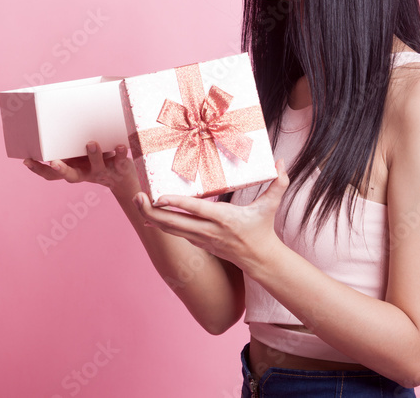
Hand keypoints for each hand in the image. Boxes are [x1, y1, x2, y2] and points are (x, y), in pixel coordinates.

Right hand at [22, 142, 141, 199]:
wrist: (124, 177)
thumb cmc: (97, 157)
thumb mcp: (81, 151)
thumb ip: (71, 139)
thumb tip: (59, 109)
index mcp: (72, 168)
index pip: (51, 174)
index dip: (38, 169)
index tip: (27, 160)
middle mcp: (85, 173)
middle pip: (70, 176)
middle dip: (61, 170)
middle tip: (54, 163)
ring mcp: (102, 171)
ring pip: (96, 167)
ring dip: (93, 156)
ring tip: (91, 143)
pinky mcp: (119, 168)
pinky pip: (120, 161)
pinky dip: (120, 154)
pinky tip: (121, 145)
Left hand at [133, 160, 289, 271]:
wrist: (259, 258)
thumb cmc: (263, 229)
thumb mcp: (271, 205)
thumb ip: (278, 182)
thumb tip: (282, 160)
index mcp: (224, 219)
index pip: (195, 210)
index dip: (176, 204)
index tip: (159, 197)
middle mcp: (208, 230)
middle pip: (174, 223)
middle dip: (152, 211)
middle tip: (138, 197)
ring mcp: (201, 238)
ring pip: (170, 229)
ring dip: (152, 217)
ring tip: (138, 201)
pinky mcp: (198, 242)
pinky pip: (175, 232)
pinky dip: (160, 224)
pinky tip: (148, 215)